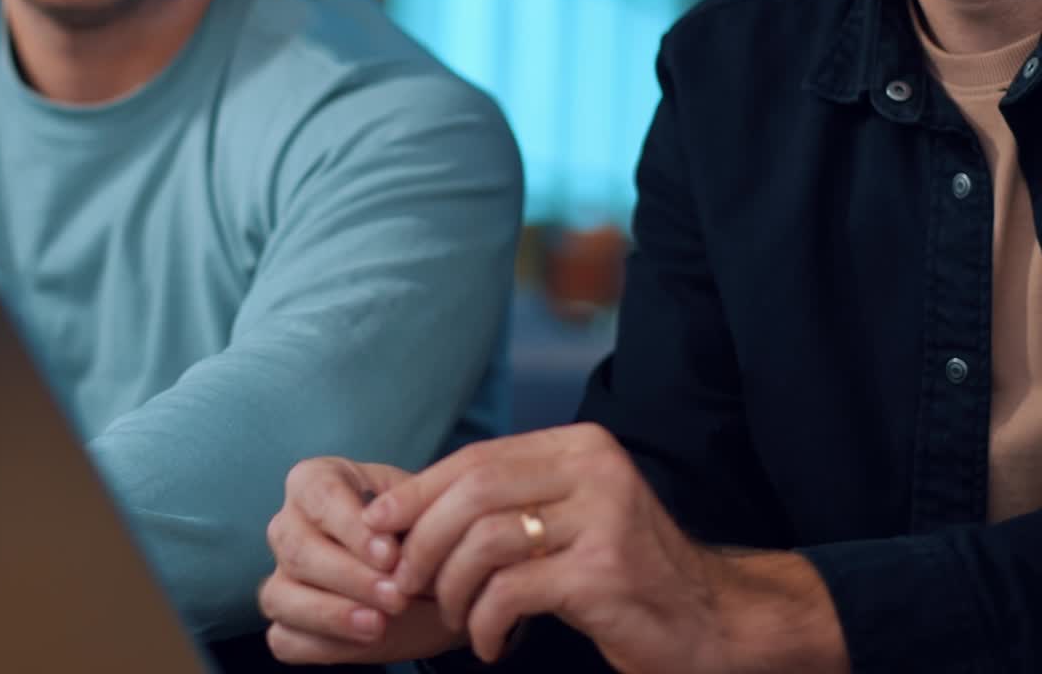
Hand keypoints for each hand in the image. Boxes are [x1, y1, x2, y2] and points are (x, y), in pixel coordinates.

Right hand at [259, 456, 464, 664]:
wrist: (431, 578)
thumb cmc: (417, 528)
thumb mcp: (421, 507)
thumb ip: (405, 509)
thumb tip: (381, 530)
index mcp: (316, 480)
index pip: (320, 494)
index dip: (351, 526)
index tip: (391, 555)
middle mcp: (288, 523)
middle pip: (297, 549)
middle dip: (348, 576)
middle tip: (396, 596)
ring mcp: (281, 575)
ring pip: (280, 596)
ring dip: (331, 614)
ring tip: (379, 625)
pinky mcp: (285, 622)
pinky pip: (285, 638)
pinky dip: (322, 645)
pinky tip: (363, 641)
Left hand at [364, 424, 847, 672]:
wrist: (710, 625)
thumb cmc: (623, 575)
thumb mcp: (569, 519)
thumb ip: (511, 502)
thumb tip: (411, 511)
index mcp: (579, 446)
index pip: (478, 458)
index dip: (420, 491)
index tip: (379, 526)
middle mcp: (593, 468)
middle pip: (474, 491)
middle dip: (424, 540)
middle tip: (403, 581)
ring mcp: (602, 517)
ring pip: (486, 540)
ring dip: (452, 587)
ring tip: (454, 619)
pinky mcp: (604, 571)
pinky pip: (512, 591)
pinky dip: (486, 621)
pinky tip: (492, 643)